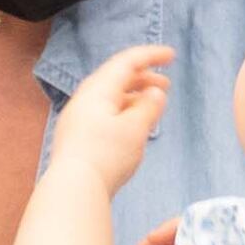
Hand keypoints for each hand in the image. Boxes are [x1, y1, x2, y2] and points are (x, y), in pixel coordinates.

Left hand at [48, 43, 175, 190]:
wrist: (73, 188)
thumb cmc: (105, 156)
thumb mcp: (136, 129)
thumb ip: (149, 107)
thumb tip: (155, 93)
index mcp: (98, 90)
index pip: (126, 62)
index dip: (150, 55)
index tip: (171, 56)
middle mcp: (84, 99)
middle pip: (116, 78)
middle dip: (143, 77)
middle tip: (166, 85)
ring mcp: (78, 118)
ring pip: (110, 97)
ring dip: (134, 96)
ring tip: (152, 105)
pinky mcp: (77, 137)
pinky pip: (103, 113)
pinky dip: (123, 111)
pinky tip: (133, 126)